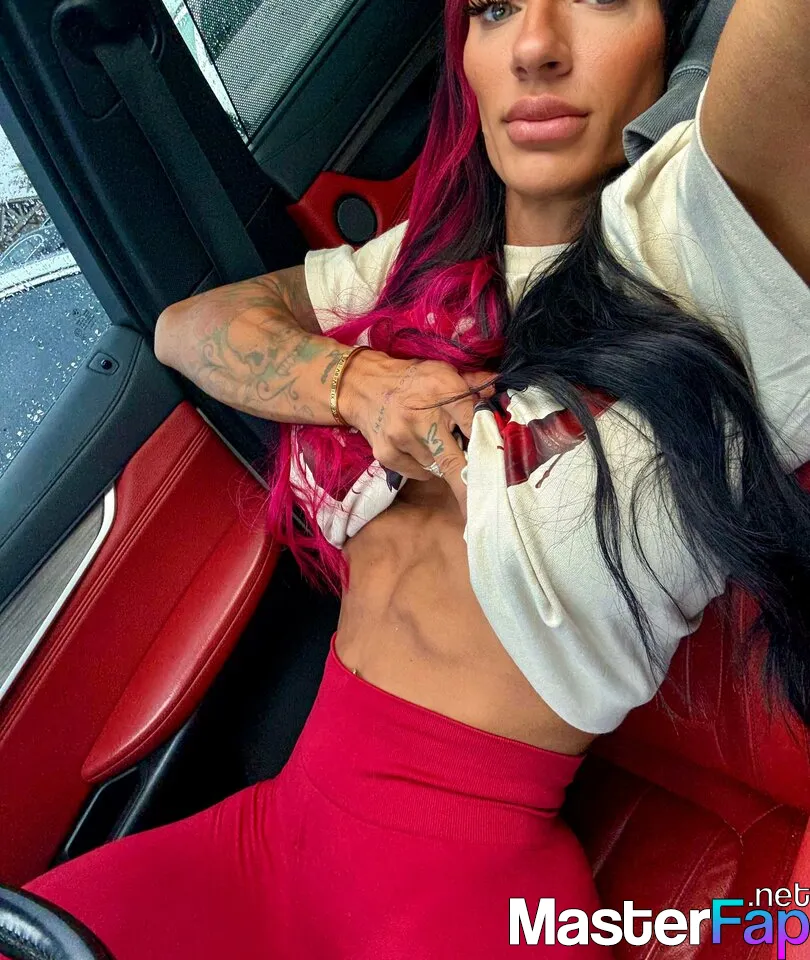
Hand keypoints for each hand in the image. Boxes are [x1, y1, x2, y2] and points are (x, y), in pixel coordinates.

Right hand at [338, 349, 495, 510]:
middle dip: (470, 487)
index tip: (499, 463)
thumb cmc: (410, 380)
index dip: (488, 444)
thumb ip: (472, 383)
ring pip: (437, 467)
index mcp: (442, 388)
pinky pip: (419, 472)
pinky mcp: (387, 454)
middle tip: (483, 504)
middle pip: (454, 462)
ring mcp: (402, 438)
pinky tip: (419, 448)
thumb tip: (496, 394)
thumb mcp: (442, 372)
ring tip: (436, 442)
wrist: (362, 385)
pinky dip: (425, 467)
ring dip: (443, 461)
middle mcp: (421, 417)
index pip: (473, 423)